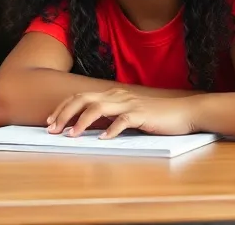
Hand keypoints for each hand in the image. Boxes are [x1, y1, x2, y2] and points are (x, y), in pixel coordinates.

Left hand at [46, 89, 197, 138]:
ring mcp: (129, 104)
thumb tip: (89, 127)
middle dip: (64, 114)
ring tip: (71, 135)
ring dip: (81, 122)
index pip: (81, 97)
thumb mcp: (128, 113)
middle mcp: (117, 96)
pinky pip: (122, 121)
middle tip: (52, 130)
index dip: (63, 108)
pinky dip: (110, 130)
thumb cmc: (155, 116)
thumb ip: (110, 116)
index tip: (50, 122)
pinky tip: (102, 140)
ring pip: (98, 108)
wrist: (183, 112)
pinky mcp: (141, 114)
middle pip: (83, 100)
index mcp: (112, 95)